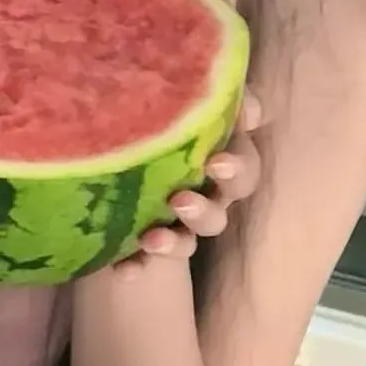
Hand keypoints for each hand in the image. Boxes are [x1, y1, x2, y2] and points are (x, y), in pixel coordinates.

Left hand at [115, 90, 262, 274]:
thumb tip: (243, 103)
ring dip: (174, 242)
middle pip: (218, 212)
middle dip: (204, 210)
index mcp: (221, 160)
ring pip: (189, 239)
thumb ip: (214, 94)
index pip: (243, 168)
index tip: (217, 163)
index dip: (237, 168)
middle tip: (180, 202)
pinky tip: (122, 271)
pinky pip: (145, 258)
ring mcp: (178, 220)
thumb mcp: (186, 93)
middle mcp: (206, 194)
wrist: (121, 131)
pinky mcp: (147, 236)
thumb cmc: (164, 107)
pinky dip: (135, 265)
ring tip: (151, 239)